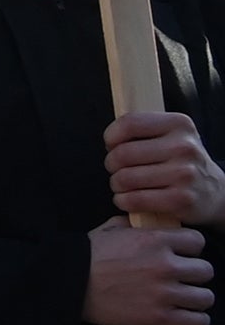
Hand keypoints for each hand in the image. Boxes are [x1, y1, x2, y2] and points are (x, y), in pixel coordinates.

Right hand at [85, 220, 213, 324]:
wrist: (67, 285)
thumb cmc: (84, 257)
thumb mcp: (108, 230)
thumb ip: (133, 226)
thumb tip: (143, 225)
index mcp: (154, 240)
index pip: (197, 241)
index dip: (189, 248)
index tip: (181, 255)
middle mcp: (165, 265)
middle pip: (206, 270)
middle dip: (194, 274)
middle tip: (182, 279)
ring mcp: (164, 293)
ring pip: (205, 297)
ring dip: (196, 298)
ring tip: (184, 299)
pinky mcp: (160, 318)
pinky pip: (198, 321)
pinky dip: (195, 320)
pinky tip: (185, 316)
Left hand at [105, 108, 224, 227]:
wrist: (214, 192)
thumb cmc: (182, 162)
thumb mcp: (170, 135)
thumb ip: (142, 129)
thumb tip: (110, 139)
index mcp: (179, 124)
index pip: (130, 123)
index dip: (112, 136)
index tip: (112, 145)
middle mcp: (184, 147)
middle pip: (122, 153)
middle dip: (112, 164)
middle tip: (118, 169)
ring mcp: (184, 174)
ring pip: (125, 178)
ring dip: (117, 185)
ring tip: (125, 185)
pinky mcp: (181, 199)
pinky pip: (135, 199)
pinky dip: (124, 201)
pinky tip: (129, 199)